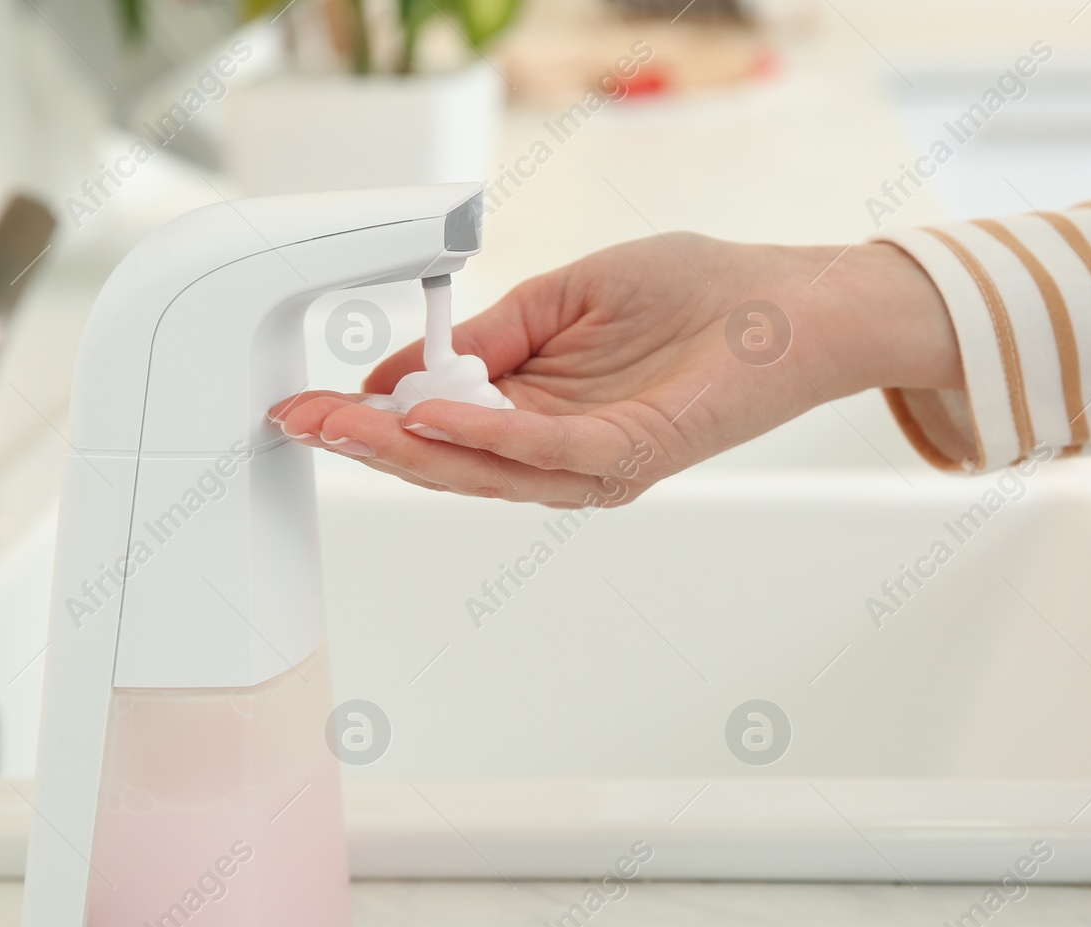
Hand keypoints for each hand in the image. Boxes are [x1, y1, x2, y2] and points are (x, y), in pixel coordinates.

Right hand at [269, 235, 959, 507]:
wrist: (790, 303)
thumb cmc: (694, 295)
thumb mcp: (561, 298)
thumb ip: (488, 334)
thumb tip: (410, 365)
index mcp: (537, 417)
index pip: (437, 430)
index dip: (370, 418)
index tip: (309, 402)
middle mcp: (560, 454)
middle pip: (446, 461)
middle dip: (366, 441)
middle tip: (299, 420)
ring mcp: (596, 463)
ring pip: (482, 467)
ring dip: (405, 447)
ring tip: (340, 423)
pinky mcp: (633, 452)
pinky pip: (546, 452)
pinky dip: (485, 434)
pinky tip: (430, 413)